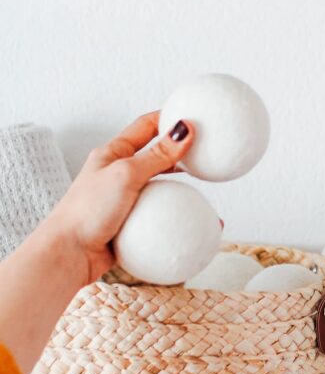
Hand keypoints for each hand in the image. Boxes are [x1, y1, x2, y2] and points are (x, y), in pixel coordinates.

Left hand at [41, 112, 194, 285]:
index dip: (169, 118)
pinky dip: (174, 215)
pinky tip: (190, 220)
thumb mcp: (125, 174)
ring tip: (202, 188)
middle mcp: (118, 174)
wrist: (69, 256)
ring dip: (179, 187)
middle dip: (180, 153)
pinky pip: (157, 216)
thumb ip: (157, 154)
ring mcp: (124, 200)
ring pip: (159, 188)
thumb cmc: (88, 211)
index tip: (195, 117)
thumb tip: (185, 130)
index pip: (145, 126)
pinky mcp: (129, 224)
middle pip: (155, 156)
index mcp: (112, 154)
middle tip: (206, 152)